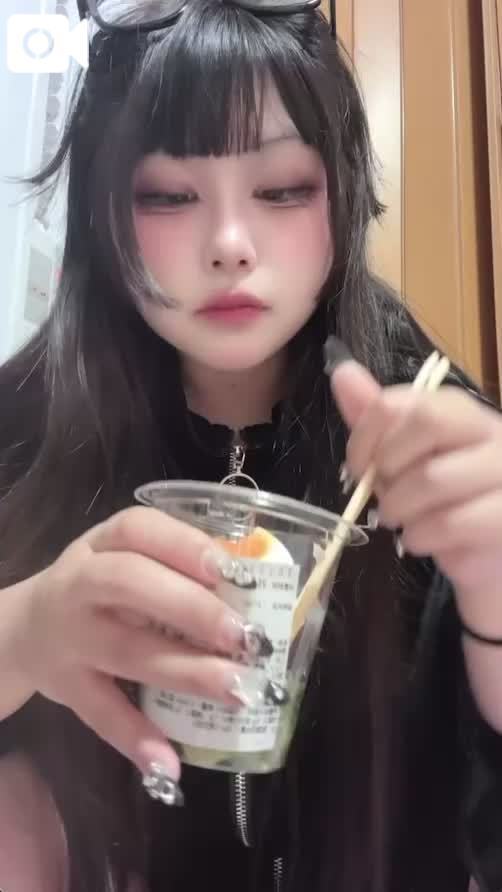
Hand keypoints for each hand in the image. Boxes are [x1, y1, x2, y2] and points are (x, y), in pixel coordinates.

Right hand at [7, 507, 269, 780]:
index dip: (183, 545)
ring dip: (184, 671)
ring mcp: (71, 638)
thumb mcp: (124, 560)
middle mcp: (81, 584)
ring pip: (126, 650)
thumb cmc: (99, 591)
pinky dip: (135, 737)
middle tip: (243, 634)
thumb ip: (176, 568)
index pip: (138, 530)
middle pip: (130, 583)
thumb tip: (254, 587)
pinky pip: (100, 713)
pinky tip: (169, 762)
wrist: (23, 631)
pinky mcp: (66, 688)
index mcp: (103, 544)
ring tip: (236, 689)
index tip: (228, 568)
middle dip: (191, 607)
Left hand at [330, 358, 501, 633]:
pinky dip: (423, 538)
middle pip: (427, 425)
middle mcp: (495, 435)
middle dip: (388, 470)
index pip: (413, 402)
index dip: (370, 433)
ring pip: (435, 479)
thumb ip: (380, 421)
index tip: (357, 465)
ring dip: (401, 511)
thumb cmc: (448, 505)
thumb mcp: (410, 460)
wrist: (492, 555)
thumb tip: (343, 373)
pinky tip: (424, 542)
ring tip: (402, 523)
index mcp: (466, 415)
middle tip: (384, 498)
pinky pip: (452, 523)